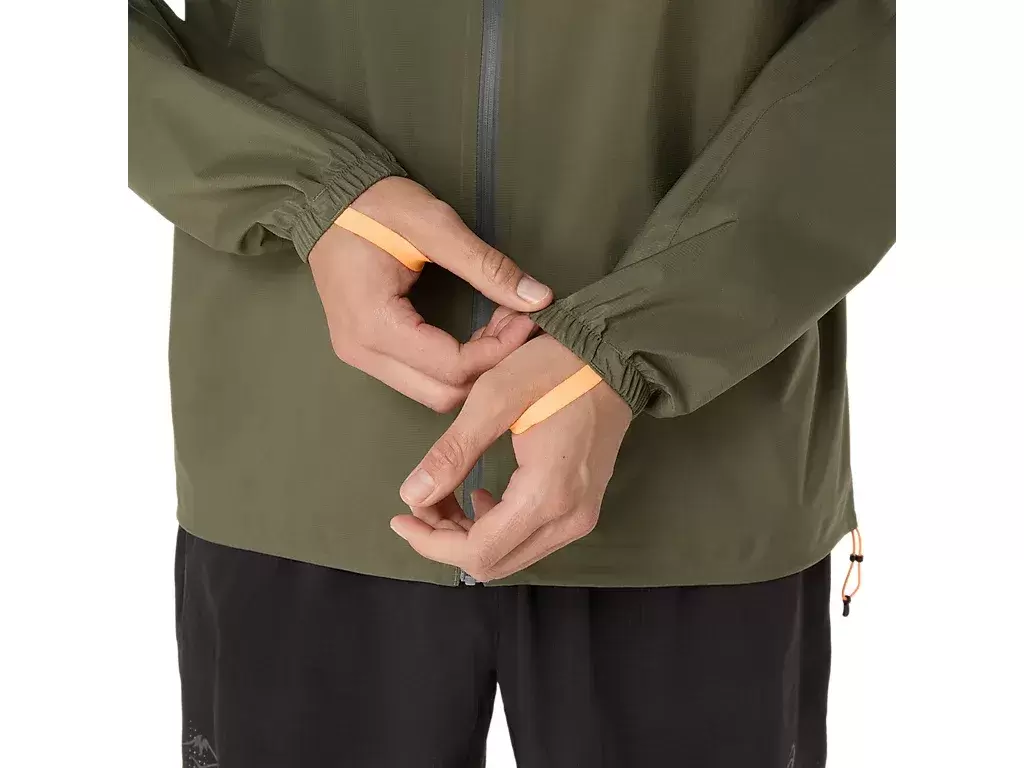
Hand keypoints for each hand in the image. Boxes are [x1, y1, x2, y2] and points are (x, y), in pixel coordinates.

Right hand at [309, 177, 552, 411]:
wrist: (327, 198)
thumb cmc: (375, 205)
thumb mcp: (434, 225)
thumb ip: (486, 266)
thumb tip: (538, 298)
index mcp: (375, 324)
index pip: (452, 367)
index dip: (499, 351)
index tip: (527, 319)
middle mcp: (362, 352)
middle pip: (443, 393)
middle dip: (489, 366)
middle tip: (515, 323)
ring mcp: (361, 356)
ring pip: (432, 392)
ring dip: (473, 369)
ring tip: (498, 326)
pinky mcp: (366, 352)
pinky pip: (419, 378)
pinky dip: (454, 365)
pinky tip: (474, 333)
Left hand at [390, 335, 631, 580]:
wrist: (614, 356)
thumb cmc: (555, 368)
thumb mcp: (495, 397)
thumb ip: (453, 452)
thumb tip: (412, 496)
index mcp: (546, 495)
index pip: (479, 552)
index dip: (431, 543)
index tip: (400, 517)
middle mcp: (569, 520)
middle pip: (493, 563)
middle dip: (445, 540)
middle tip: (420, 502)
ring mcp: (581, 518)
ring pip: (510, 556)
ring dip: (468, 534)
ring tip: (444, 496)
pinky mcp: (583, 509)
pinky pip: (529, 540)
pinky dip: (494, 528)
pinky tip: (480, 495)